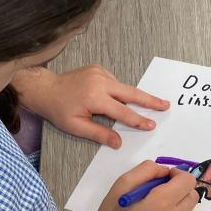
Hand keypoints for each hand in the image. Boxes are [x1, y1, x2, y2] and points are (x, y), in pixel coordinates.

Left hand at [18, 64, 169, 148]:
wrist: (45, 88)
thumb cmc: (58, 110)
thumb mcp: (76, 126)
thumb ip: (99, 134)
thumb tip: (118, 142)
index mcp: (94, 98)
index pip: (122, 111)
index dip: (138, 120)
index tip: (150, 125)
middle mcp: (100, 82)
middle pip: (131, 92)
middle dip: (150, 100)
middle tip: (165, 105)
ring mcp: (99, 72)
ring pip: (123, 87)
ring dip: (132, 96)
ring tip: (145, 104)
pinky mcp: (98, 68)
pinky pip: (114, 82)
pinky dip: (118, 91)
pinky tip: (113, 97)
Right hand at [84, 161, 198, 210]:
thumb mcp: (123, 183)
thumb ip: (147, 170)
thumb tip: (165, 171)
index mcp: (161, 203)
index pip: (187, 181)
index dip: (177, 174)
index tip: (164, 176)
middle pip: (192, 194)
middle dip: (180, 187)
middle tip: (160, 189)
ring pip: (187, 208)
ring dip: (177, 201)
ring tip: (154, 206)